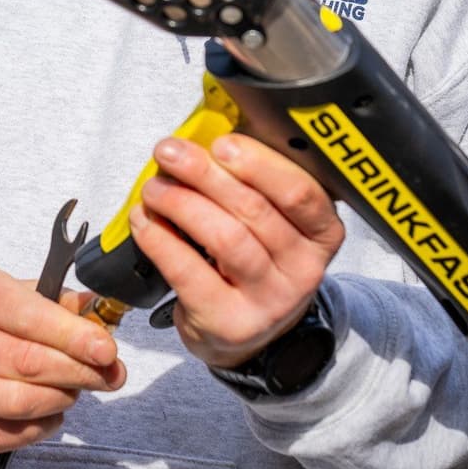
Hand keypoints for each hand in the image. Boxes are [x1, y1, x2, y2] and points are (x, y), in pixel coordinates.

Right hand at [0, 266, 124, 459]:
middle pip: (28, 363)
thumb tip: (99, 319)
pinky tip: (51, 411)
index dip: (74, 336)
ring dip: (62, 399)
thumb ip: (57, 303)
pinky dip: (42, 426)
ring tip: (75, 389)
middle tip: (109, 375)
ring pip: (21, 403)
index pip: (29, 316)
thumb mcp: (11, 293)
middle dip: (79, 371)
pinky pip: (10, 435)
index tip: (108, 349)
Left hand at [130, 132, 343, 369]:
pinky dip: (161, 240)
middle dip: (205, 174)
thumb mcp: (272, 220)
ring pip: (225, 239)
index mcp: (322, 232)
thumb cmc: (256, 259)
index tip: (221, 142)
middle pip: (254, 211)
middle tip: (170, 152)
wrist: (247, 333)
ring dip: (181, 204)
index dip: (259, 164)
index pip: (301, 192)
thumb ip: (251, 180)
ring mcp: (269, 301)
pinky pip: (190, 273)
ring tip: (155, 187)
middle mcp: (303, 269)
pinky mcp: (230, 323)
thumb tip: (204, 136)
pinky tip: (145, 221)